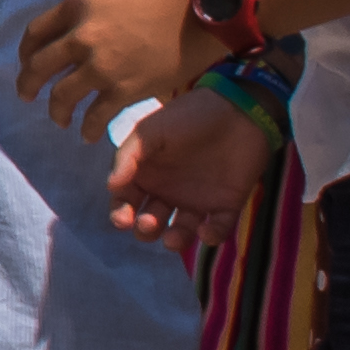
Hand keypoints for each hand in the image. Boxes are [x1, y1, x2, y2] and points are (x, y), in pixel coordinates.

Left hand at [17, 0, 220, 135]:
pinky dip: (89, 128)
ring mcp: (102, 66)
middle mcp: (83, 38)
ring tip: (59, 119)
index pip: (35, 33)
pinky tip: (88, 134)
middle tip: (27, 97)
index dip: (25, 52)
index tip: (27, 63)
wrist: (199, 21)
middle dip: (28, 85)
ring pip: (62, 96)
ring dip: (56, 111)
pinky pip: (96, 115)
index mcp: (78, 8)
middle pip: (39, 67)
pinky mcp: (124, 90)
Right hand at [109, 86, 275, 249]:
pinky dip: (211, 235)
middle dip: (145, 229)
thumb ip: (128, 156)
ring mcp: (197, 199)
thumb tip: (110, 186)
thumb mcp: (150, 130)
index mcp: (147, 174)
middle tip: (149, 223)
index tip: (122, 219)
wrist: (239, 110)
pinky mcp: (226, 204)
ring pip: (180, 229)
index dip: (120, 213)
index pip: (126, 201)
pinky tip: (206, 231)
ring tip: (173, 239)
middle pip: (150, 221)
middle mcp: (168, 191)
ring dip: (174, 239)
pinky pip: (217, 227)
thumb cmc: (188, 117)